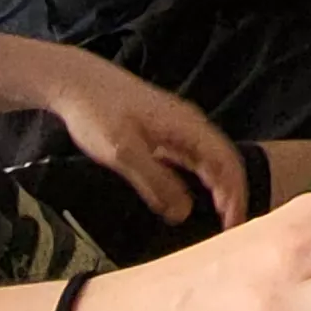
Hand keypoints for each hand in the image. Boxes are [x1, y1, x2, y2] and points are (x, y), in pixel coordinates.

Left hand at [31, 45, 247, 227]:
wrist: (75, 81)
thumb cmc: (97, 111)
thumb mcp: (123, 152)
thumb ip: (155, 182)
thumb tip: (183, 213)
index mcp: (187, 126)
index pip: (226, 163)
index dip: (235, 195)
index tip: (234, 226)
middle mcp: (189, 124)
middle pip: (223, 161)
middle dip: (232, 194)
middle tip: (230, 229)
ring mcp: (177, 126)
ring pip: (208, 160)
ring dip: (218, 187)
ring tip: (218, 217)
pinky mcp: (162, 130)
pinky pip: (191, 157)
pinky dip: (200, 178)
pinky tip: (193, 195)